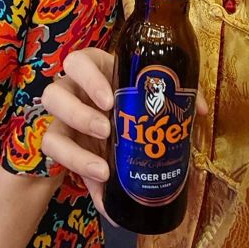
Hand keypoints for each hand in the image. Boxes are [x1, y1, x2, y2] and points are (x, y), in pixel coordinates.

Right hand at [42, 48, 208, 220]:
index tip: (110, 100)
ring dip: (74, 149)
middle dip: (79, 113)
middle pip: (54, 90)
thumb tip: (199, 111)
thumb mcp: (145, 100)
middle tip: (107, 130)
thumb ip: (171, 102)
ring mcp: (60, 120)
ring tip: (102, 167)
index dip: (89, 78)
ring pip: (49, 132)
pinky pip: (54, 156)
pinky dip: (78, 172)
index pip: (78, 62)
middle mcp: (70, 92)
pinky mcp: (58, 145)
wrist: (107, 137)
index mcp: (92, 72)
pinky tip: (102, 185)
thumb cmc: (128, 107)